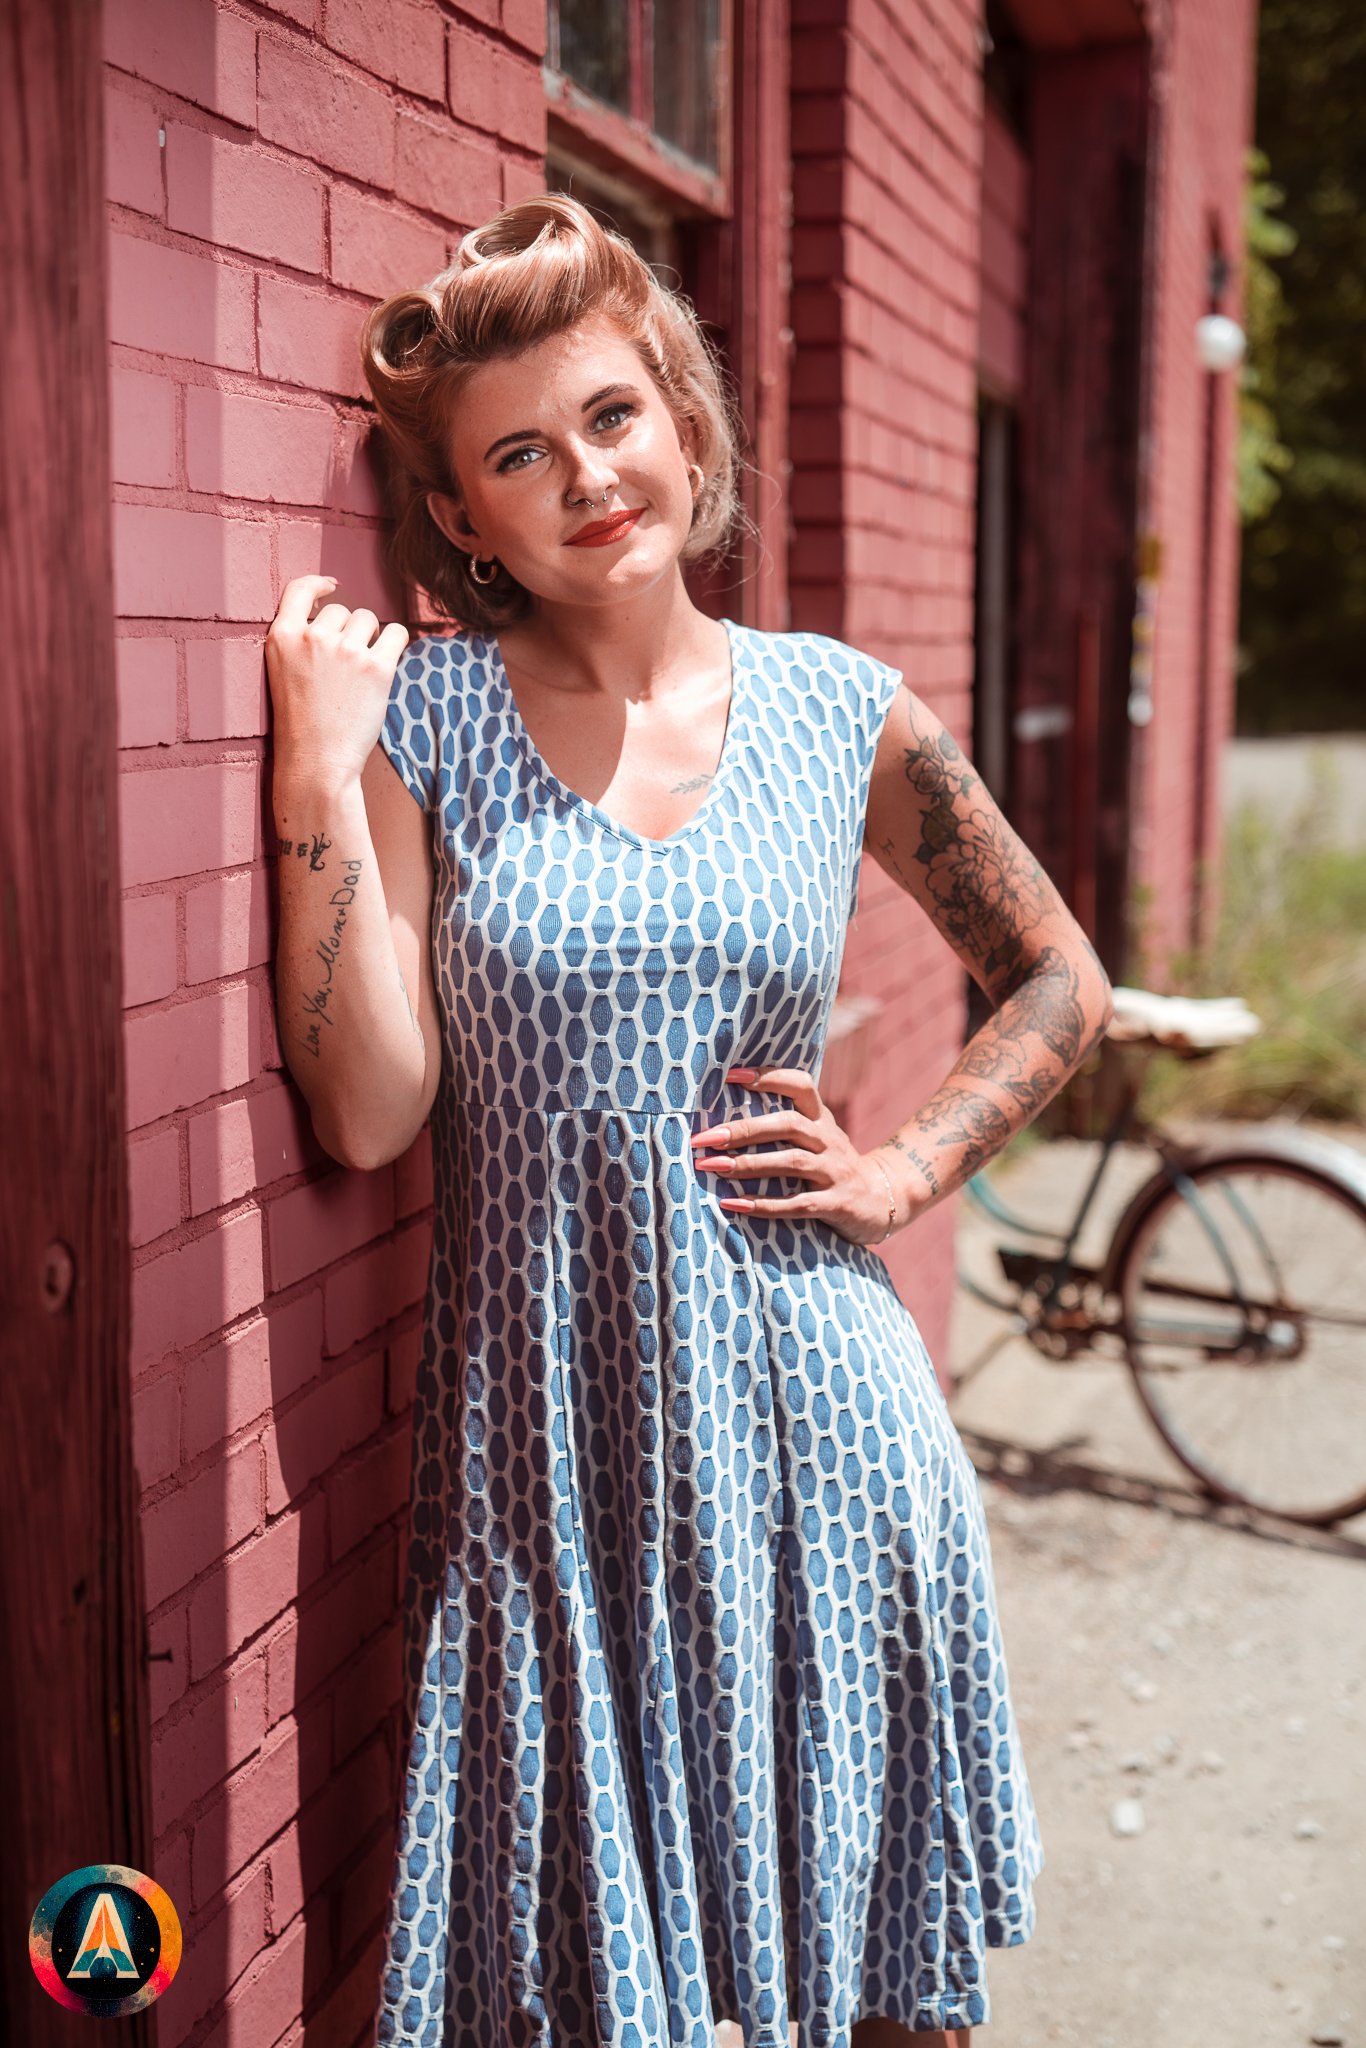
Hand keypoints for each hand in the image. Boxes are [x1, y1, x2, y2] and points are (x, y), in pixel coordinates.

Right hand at [264, 574, 410, 791]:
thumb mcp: (283, 673)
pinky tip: (388, 660)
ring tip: (361, 671)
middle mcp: (313, 637)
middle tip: (345, 667)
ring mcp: (346, 651)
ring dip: (371, 637)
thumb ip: (301, 641)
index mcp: (282, 637)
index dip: (318, 584)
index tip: (331, 587)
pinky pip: (397, 633)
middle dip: (348, 630)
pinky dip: (395, 642)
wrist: (316, 762)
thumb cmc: (301, 724)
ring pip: (369, 620)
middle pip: (343, 610)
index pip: (299, 589)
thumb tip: (337, 611)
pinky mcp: (377, 668)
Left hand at [689, 1063, 910, 1246]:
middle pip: (788, 1125)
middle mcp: (829, 1141)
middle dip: (744, 1129)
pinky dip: (764, 1204)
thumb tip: (726, 1114)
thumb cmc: (833, 1164)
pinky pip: (798, 1204)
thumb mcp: (818, 1137)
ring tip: (711, 1166)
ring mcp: (835, 1172)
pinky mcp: (836, 1204)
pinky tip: (733, 1203)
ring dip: (748, 1165)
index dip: (768, 1077)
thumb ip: (785, 1124)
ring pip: (791, 1162)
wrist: (883, 1199)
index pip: (801, 1085)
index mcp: (821, 1120)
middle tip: (706, 1137)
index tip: (730, 1076)